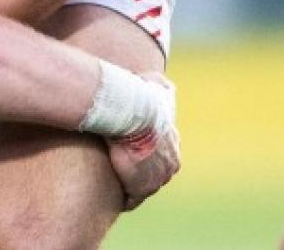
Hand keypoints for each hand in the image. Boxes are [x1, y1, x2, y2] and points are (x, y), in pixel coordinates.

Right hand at [106, 73, 179, 209]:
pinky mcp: (142, 188)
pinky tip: (111, 192)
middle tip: (118, 164)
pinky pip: (132, 198)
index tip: (129, 149)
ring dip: (130, 182)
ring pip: (144, 185)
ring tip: (112, 180)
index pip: (160, 152)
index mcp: (172, 143)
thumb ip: (161, 86)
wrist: (136, 114)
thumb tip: (165, 83)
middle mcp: (170, 163)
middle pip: (154, 171)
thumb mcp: (156, 87)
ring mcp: (158, 177)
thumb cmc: (142, 99)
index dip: (144, 151)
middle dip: (140, 169)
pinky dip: (123, 196)